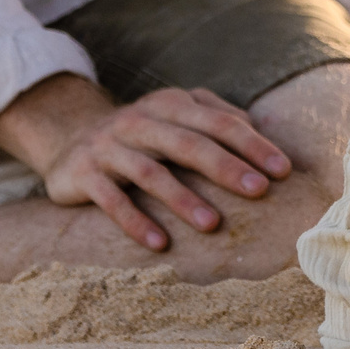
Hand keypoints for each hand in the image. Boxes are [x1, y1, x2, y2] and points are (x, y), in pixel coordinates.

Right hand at [0, 74, 292, 251]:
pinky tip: (160, 244)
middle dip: (227, 167)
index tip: (282, 170)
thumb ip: (217, 116)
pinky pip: (111, 200)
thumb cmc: (142, 133)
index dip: (252, 144)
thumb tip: (265, 130)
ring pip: (150, 173)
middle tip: (259, 191)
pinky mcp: (83, 175)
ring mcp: (108, 147)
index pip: (218, 122)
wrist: (67, 138)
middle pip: (189, 143)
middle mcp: (139, 121)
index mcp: (169, 104)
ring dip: (183, 199)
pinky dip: (136, 223)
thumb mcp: (176, 114)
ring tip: (213, 224)